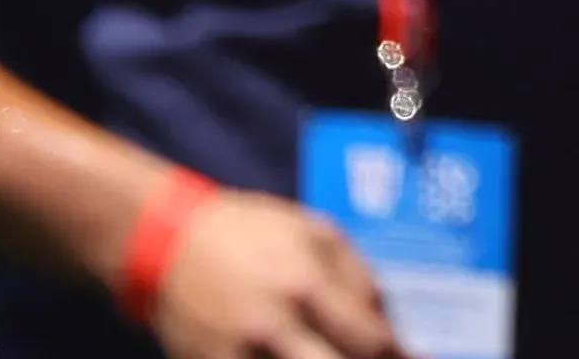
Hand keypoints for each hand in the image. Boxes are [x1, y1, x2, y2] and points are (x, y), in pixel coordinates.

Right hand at [138, 190, 397, 358]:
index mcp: (303, 285)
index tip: (411, 357)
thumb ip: (359, 279)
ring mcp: (239, 357)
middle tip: (372, 358)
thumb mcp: (315, 233)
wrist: (167, 245)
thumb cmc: (250, 234)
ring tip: (333, 350)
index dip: (398, 356)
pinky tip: (298, 355)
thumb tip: (391, 329)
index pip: (369, 343)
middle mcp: (272, 328)